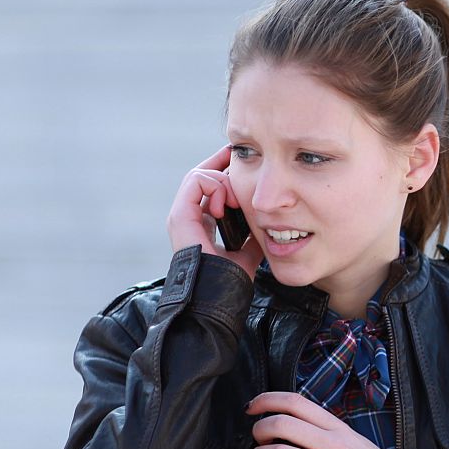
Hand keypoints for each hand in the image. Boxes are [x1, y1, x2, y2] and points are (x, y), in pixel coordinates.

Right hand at [168, 145, 262, 279]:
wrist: (218, 293)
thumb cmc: (231, 278)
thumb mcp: (247, 250)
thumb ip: (252, 236)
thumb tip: (268, 227)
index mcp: (202, 223)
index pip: (211, 189)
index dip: (226, 173)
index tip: (245, 165)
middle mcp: (189, 215)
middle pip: (203, 177)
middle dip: (222, 162)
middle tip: (239, 155)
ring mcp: (182, 214)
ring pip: (199, 175)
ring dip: (222, 181)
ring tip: (235, 200)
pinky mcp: (180, 214)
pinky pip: (195, 181)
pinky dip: (214, 185)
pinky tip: (227, 203)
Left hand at [246, 392, 413, 448]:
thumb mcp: (354, 440)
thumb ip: (325, 429)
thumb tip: (291, 423)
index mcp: (338, 428)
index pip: (295, 402)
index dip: (265, 400)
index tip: (252, 408)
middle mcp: (332, 445)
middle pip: (280, 424)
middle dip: (258, 430)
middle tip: (257, 440)